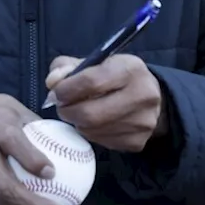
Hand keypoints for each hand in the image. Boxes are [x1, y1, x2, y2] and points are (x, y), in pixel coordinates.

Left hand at [45, 55, 166, 152]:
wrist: (152, 96)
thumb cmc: (116, 76)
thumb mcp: (94, 62)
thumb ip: (67, 67)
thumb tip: (52, 83)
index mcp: (129, 69)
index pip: (90, 82)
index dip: (66, 90)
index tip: (56, 92)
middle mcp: (142, 95)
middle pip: (90, 114)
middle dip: (68, 111)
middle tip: (62, 107)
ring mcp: (142, 122)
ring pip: (92, 131)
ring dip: (78, 123)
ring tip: (80, 113)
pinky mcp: (138, 142)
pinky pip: (102, 143)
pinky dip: (91, 134)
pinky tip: (96, 123)